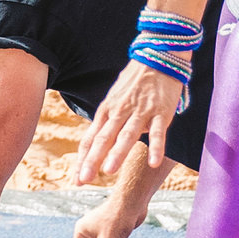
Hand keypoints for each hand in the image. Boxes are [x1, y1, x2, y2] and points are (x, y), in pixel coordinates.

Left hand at [77, 59, 184, 183]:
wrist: (157, 57)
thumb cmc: (134, 84)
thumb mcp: (114, 101)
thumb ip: (106, 123)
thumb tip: (94, 147)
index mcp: (106, 111)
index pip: (91, 138)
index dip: (84, 159)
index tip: (77, 179)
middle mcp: (120, 112)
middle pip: (104, 138)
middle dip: (93, 160)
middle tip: (84, 179)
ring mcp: (140, 112)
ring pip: (127, 134)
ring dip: (118, 153)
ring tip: (109, 171)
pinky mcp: (161, 111)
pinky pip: (158, 132)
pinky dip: (156, 147)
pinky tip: (153, 162)